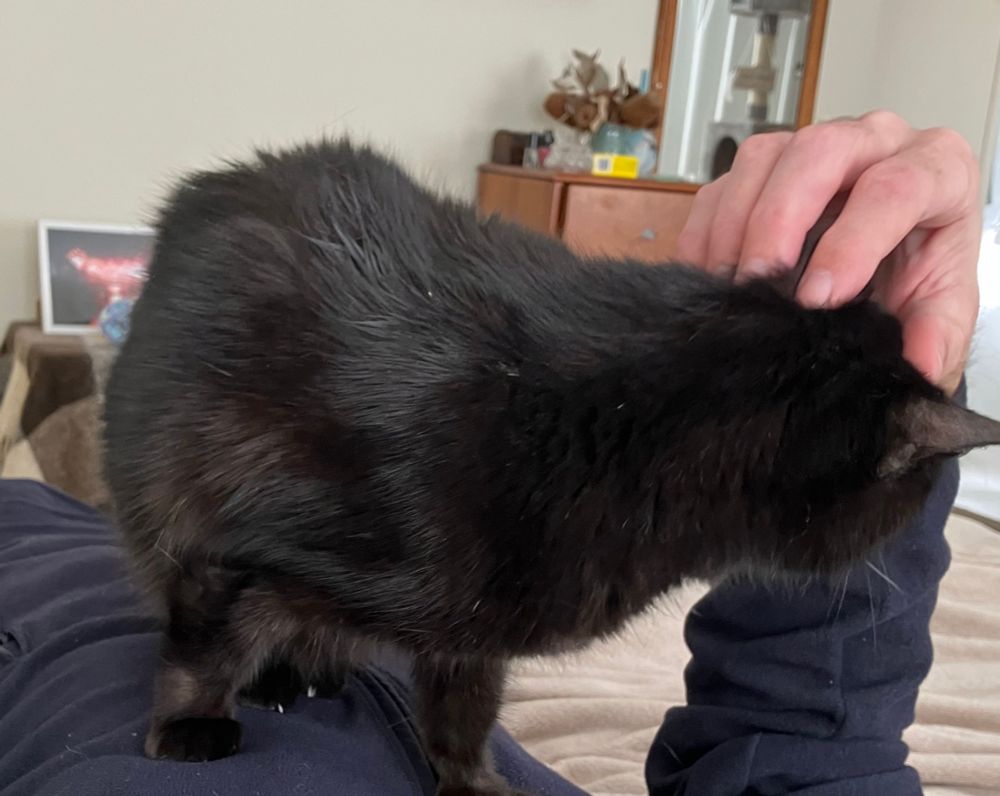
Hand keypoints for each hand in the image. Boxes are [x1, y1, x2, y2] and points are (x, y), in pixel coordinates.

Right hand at [676, 111, 981, 393]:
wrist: (888, 266)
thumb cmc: (919, 271)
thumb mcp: (940, 308)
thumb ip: (938, 335)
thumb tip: (920, 362)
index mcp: (936, 169)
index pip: (895, 187)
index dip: (852, 243)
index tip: (819, 299)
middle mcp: (873, 143)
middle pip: (819, 151)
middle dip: (779, 219)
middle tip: (759, 283)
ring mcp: (810, 149)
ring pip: (761, 158)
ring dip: (735, 226)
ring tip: (733, 288)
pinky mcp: (761, 171)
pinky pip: (720, 187)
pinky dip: (706, 236)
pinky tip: (712, 280)